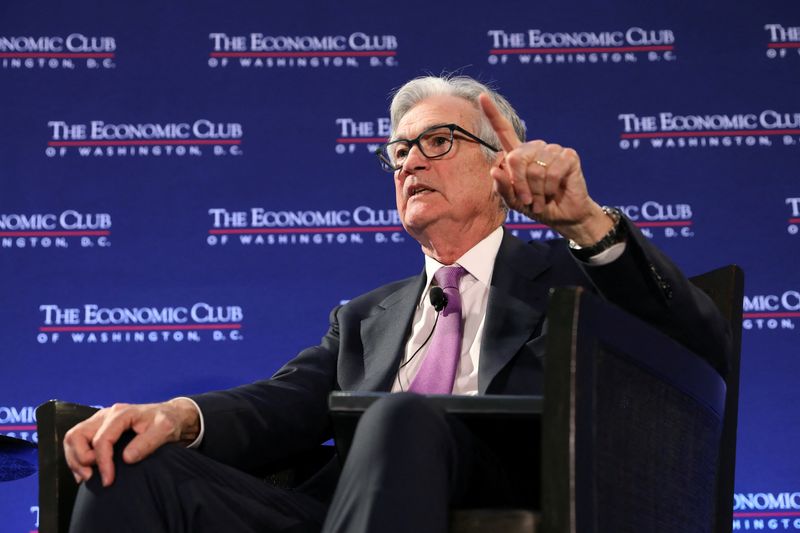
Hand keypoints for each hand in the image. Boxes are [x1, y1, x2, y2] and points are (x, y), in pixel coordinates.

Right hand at [63, 398, 199, 486]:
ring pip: (73, 438)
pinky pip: (78, 442)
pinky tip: (87, 472)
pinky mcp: (99, 428)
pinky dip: (77, 458)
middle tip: (93, 476)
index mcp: (120, 414)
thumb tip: (127, 458)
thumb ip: (147, 443)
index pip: (101, 439)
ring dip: (75, 459)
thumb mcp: (164, 430)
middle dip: (80, 459)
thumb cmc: (167, 421)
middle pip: (77, 435)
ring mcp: (100, 421)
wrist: (170, 416)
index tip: (109, 480)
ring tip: (88, 476)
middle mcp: (106, 415)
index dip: (102, 462)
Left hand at [478, 93, 611, 244]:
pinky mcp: (568, 156)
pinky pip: (552, 172)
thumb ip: (503, 188)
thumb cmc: (537, 206)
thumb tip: (494, 170)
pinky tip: (555, 191)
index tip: (482, 96)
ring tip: (542, 198)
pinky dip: (550, 188)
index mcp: (518, 154)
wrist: (563, 216)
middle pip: (515, 158)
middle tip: (528, 200)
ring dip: (537, 191)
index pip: (503, 130)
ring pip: (535, 169)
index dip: (492, 114)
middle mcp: (534, 148)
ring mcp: (552, 150)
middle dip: (519, 185)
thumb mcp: (514, 201)